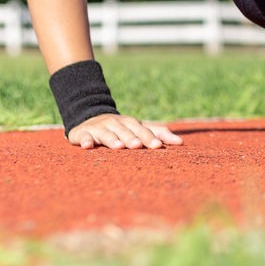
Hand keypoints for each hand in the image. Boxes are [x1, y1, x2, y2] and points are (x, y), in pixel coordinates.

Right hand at [68, 113, 182, 149]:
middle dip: (132, 138)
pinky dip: (85, 140)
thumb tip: (181, 143)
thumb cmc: (122, 128)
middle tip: (138, 146)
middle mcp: (116, 124)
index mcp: (131, 124)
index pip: (142, 130)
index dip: (149, 138)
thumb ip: (159, 134)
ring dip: (112, 139)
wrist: (91, 119)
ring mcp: (99, 128)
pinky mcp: (83, 133)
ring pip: (106, 133)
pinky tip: (87, 146)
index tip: (158, 146)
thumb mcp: (140, 129)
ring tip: (118, 146)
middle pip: (125, 131)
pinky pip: (84, 136)